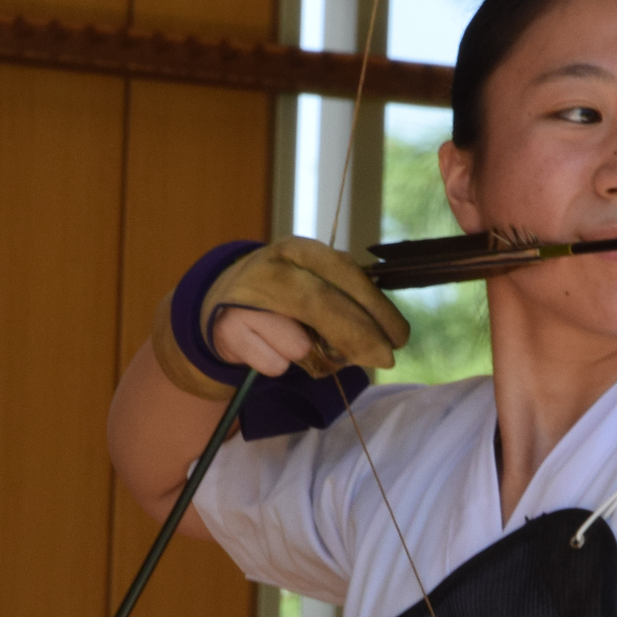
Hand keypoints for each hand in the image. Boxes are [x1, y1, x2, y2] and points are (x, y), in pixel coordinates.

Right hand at [151, 236, 410, 400]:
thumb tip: (383, 338)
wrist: (217, 303)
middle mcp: (273, 267)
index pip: (346, 276)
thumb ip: (345, 301)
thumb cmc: (282, 297)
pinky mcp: (228, 329)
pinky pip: (275, 364)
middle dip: (360, 337)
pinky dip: (281, 365)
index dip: (377, 309)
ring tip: (299, 344)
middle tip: (385, 359)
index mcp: (302, 251)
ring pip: (299, 344)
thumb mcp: (313, 283)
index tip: (400, 337)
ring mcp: (246, 297)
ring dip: (312, 356)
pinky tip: (269, 349)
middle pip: (324, 305)